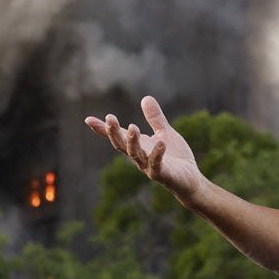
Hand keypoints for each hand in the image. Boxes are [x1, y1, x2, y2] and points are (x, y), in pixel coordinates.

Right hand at [84, 96, 202, 201]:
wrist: (190, 180)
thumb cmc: (176, 158)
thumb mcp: (164, 133)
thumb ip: (155, 118)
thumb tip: (145, 98)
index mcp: (138, 146)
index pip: (118, 136)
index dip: (103, 129)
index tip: (87, 120)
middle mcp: (140, 157)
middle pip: (122, 145)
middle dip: (114, 132)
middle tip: (109, 118)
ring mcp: (149, 166)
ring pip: (136, 155)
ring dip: (132, 142)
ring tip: (133, 127)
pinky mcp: (163, 174)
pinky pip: (157, 165)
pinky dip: (157, 154)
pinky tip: (161, 143)